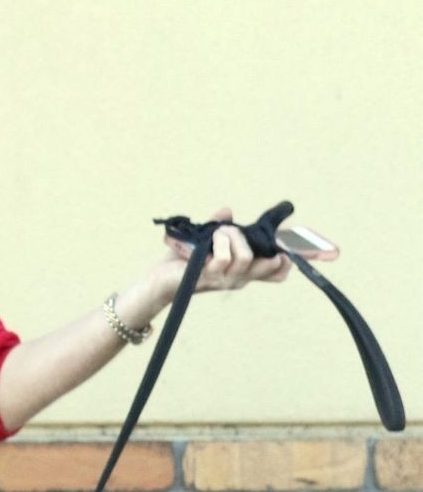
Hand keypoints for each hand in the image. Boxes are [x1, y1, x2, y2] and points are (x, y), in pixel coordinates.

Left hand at [155, 204, 292, 298]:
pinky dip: (218, 243)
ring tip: (217, 235)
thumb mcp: (205, 240)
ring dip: (231, 237)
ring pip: (246, 255)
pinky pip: (224, 256)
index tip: (331, 252)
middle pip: (277, 267)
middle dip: (287, 248)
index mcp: (246, 268)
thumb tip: (228, 211)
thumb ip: (220, 226)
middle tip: (282, 235)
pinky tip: (208, 243)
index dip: (304, 258)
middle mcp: (242, 277)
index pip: (281, 268)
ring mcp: (229, 280)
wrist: (159, 280)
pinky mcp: (212, 277)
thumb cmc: (181, 263)